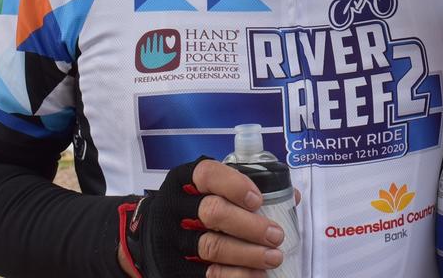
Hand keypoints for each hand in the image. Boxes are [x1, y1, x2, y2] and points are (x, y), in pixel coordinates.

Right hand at [119, 158, 287, 277]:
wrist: (151, 238)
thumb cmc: (192, 209)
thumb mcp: (207, 191)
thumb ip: (243, 190)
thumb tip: (291, 197)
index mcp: (183, 181)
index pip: (207, 174)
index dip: (234, 185)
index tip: (258, 200)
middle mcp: (172, 207)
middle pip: (213, 212)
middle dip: (250, 225)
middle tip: (276, 235)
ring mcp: (169, 239)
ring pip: (210, 246)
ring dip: (248, 254)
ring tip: (272, 257)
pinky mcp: (171, 267)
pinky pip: (205, 274)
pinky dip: (234, 276)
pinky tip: (254, 275)